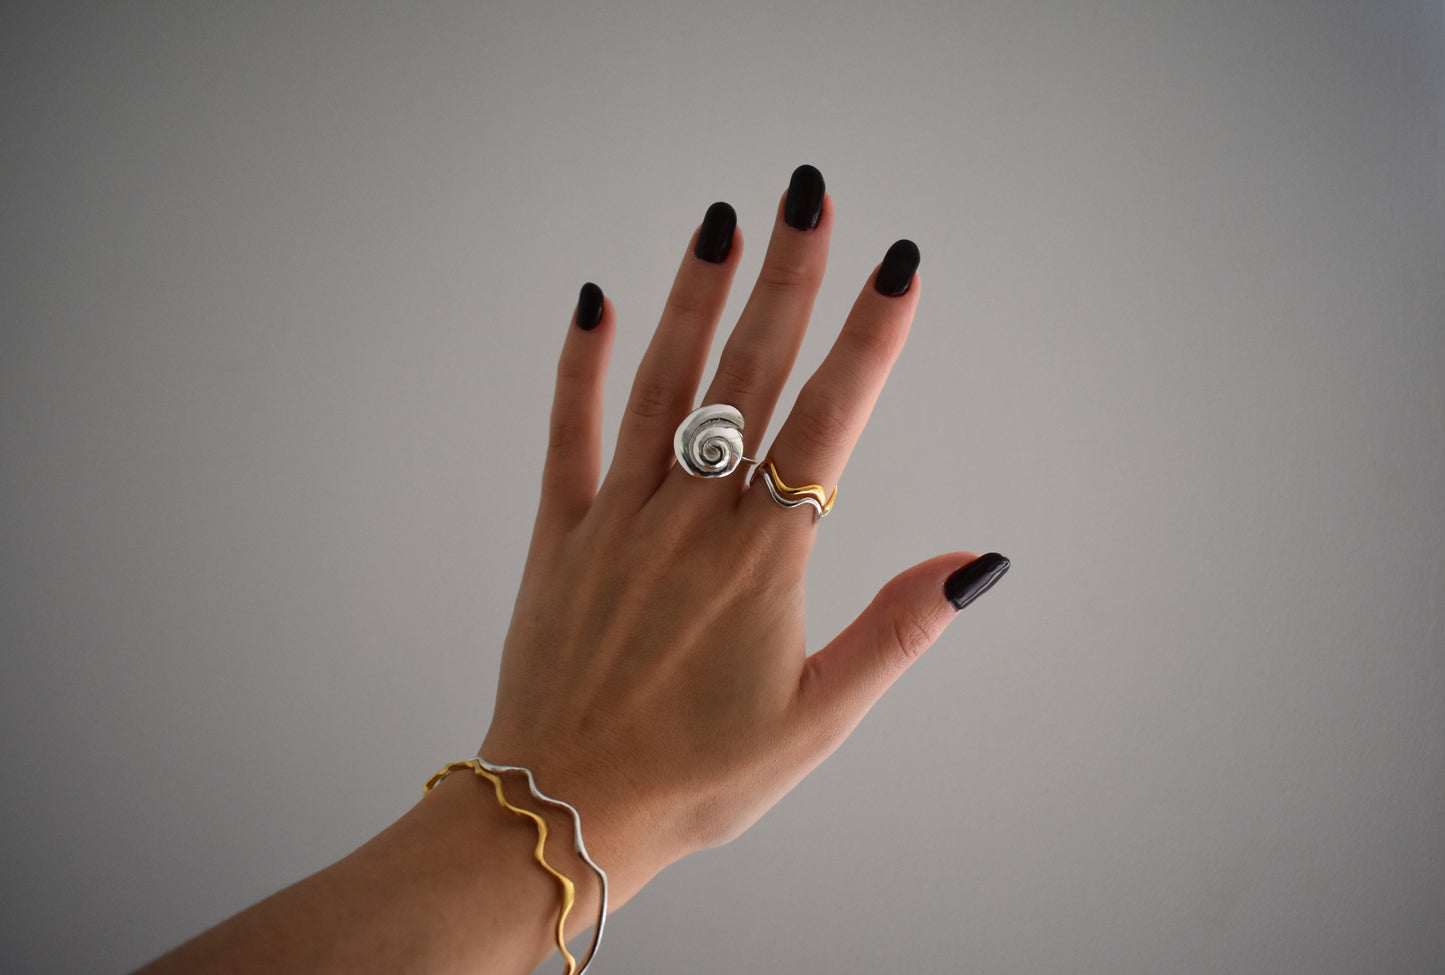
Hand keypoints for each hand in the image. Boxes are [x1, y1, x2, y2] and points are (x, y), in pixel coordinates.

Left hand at [481, 165, 1007, 912]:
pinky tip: (595, 301)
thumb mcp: (820, 720)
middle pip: (749, 374)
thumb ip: (898, 631)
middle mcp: (692, 519)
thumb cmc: (700, 777)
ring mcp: (619, 518)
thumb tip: (977, 563)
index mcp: (763, 559)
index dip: (869, 336)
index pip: (829, 420)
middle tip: (810, 193)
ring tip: (724, 220)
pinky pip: (567, 432)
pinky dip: (579, 365)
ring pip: (664, 384)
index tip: (900, 262)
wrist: (568, 809)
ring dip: (695, 295)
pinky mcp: (559, 535)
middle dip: (788, 277)